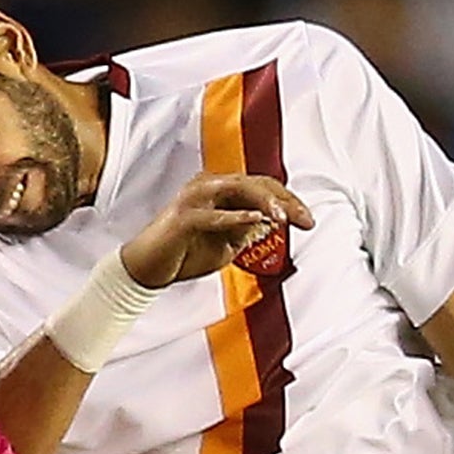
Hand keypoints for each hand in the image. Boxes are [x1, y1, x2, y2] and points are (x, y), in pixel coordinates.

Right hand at [120, 172, 313, 288]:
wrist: (146, 270)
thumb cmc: (183, 255)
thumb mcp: (226, 245)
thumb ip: (248, 232)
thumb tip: (271, 224)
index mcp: (219, 189)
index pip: (262, 187)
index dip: (288, 201)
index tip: (307, 220)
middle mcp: (208, 186)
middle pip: (256, 184)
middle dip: (285, 202)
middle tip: (304, 220)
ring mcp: (195, 198)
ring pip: (239, 189)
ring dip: (264, 202)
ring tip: (283, 218)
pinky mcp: (183, 217)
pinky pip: (214, 215)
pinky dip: (235, 217)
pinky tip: (254, 219)